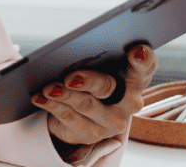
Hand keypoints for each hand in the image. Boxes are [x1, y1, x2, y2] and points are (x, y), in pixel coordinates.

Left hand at [30, 44, 156, 158]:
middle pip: (109, 87)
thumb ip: (93, 57)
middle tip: (71, 77)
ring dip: (65, 95)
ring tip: (49, 87)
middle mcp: (128, 102)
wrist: (78, 112)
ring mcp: (111, 121)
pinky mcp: (92, 134)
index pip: (145, 67)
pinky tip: (40, 97)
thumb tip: (71, 50)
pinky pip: (69, 117)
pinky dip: (52, 105)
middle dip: (89, 81)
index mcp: (134, 79)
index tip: (136, 51)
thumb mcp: (94, 65)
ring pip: (86, 105)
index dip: (143, 59)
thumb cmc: (89, 78)